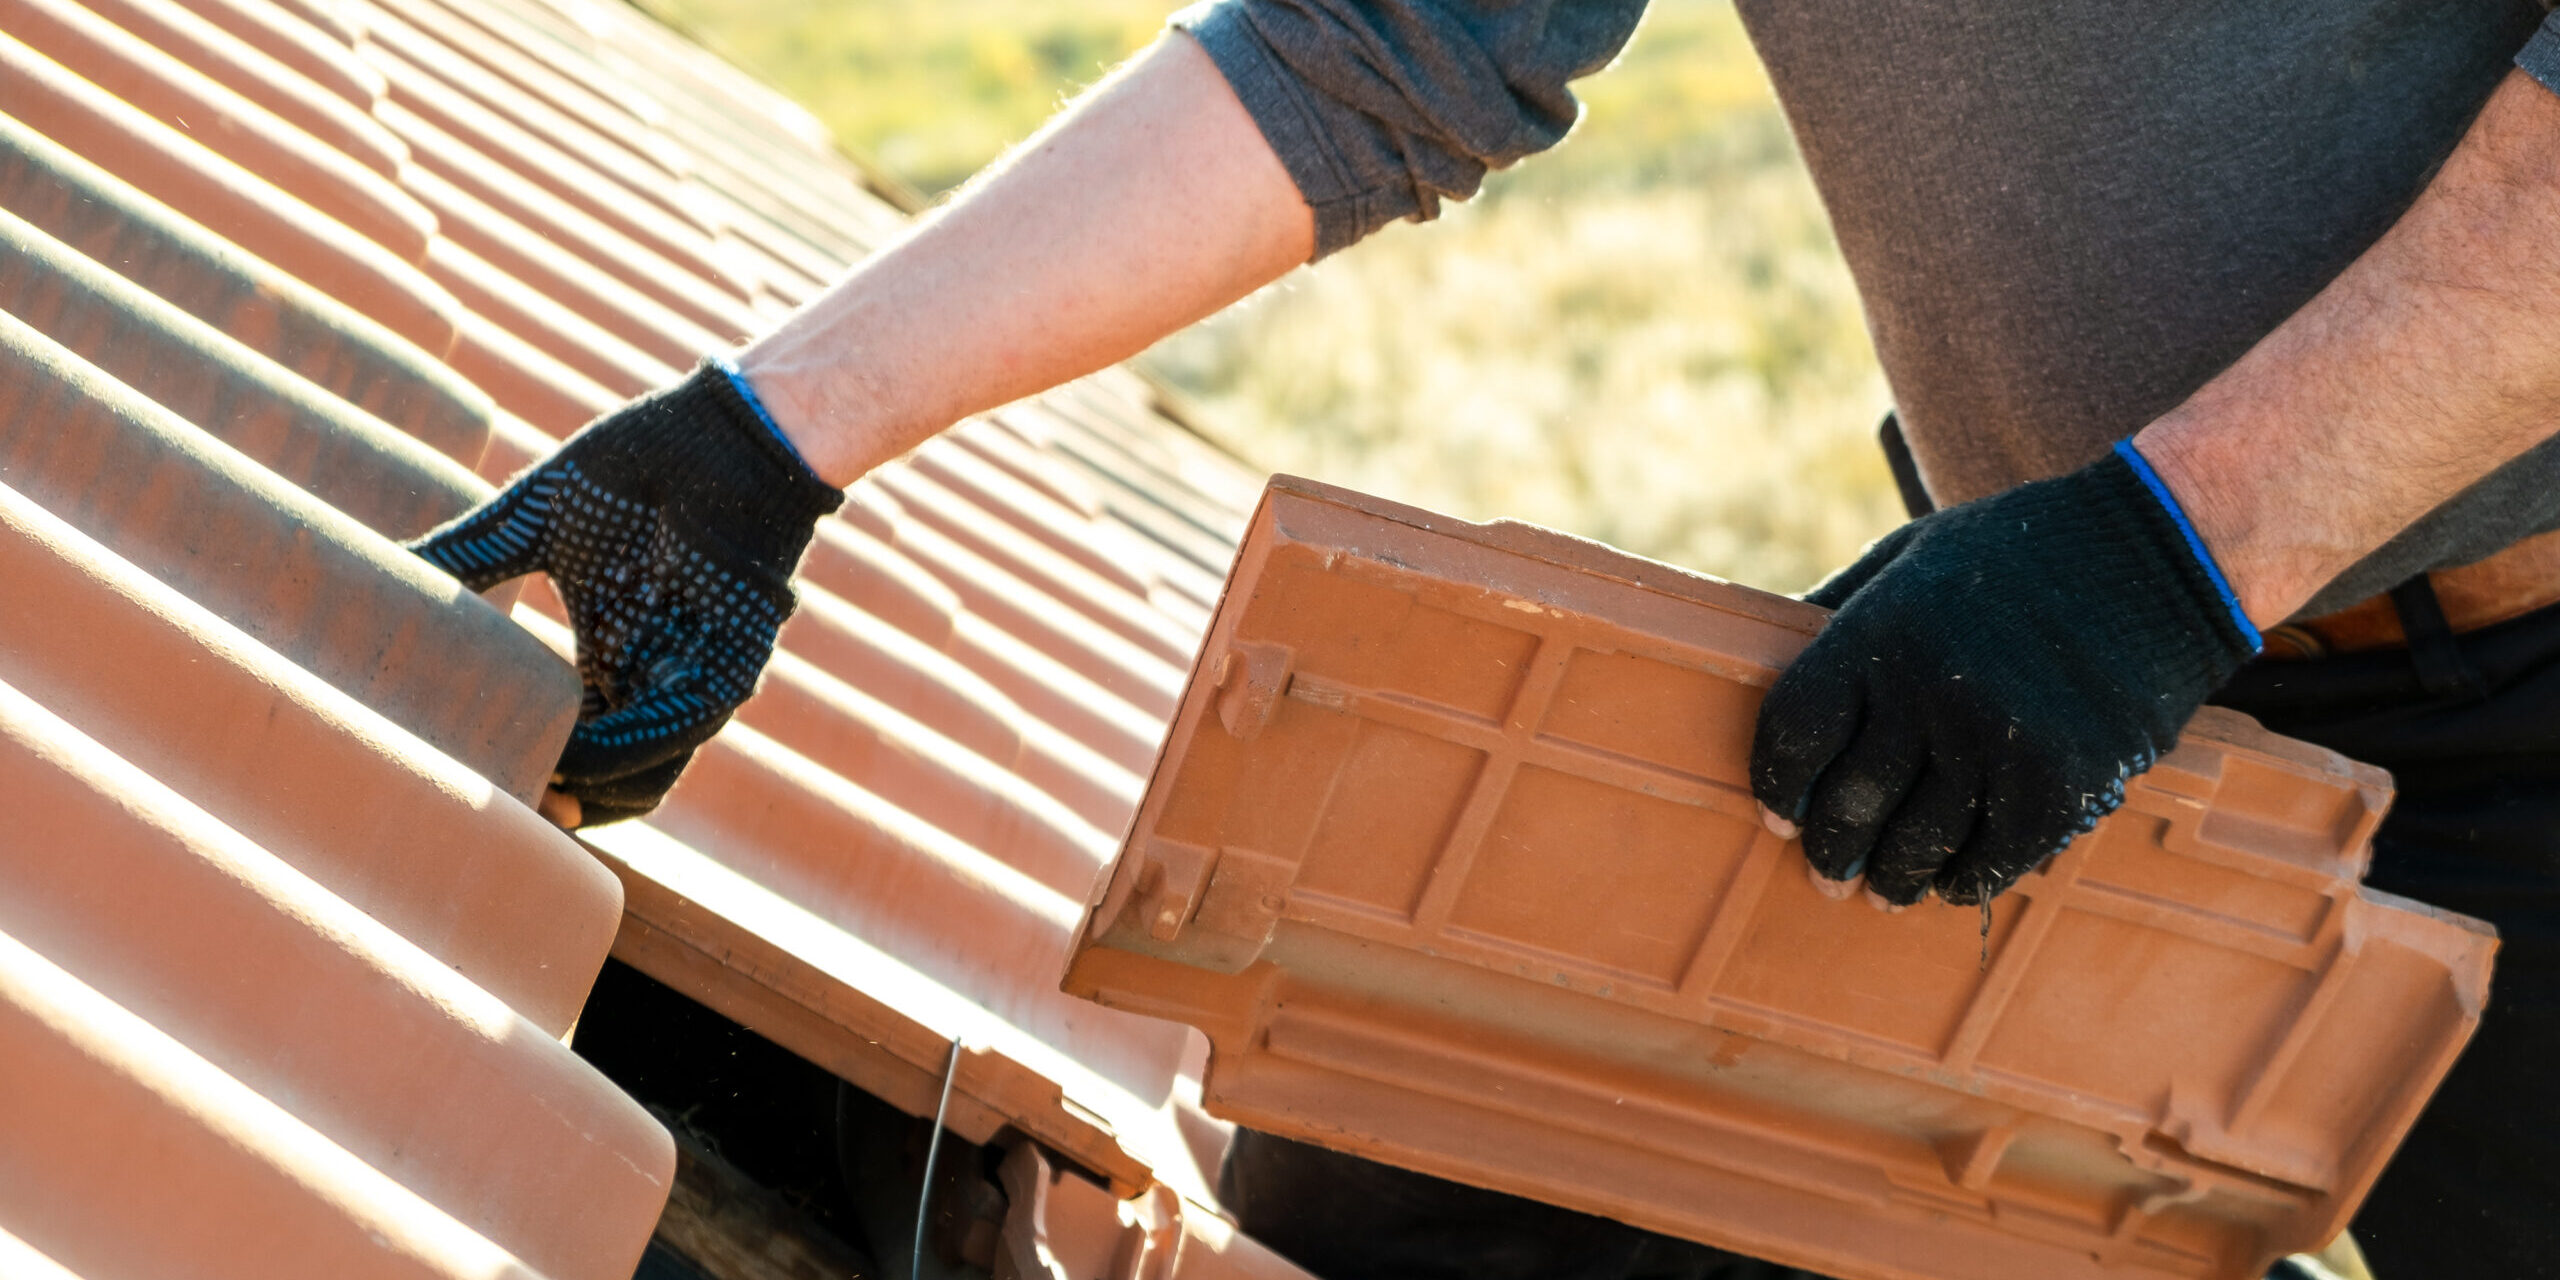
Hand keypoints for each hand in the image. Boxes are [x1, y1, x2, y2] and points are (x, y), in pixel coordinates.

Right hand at [409, 362, 842, 824]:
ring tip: (517, 801)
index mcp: (607, 659)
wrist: (723, 429)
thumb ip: (463, 558)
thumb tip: (368, 571)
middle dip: (544, 806)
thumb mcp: (530, 522)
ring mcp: (691, 681)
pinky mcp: (729, 666)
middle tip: (477, 813)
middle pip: (600, 782)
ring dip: (581, 796)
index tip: (452, 777)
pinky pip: (676, 731)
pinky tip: (568, 760)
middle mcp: (648, 683)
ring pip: (641, 779)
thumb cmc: (637, 465)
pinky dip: (621, 754)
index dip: (518, 772)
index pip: (563, 746)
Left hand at [1750, 442, 2259, 906]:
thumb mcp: (1910, 557)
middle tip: (1827, 874)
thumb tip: (1759, 653)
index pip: (1794, 734)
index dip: (1776, 785)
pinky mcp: (2060, 783)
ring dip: (1892, 879)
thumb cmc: (2016, 553)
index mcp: (1880, 629)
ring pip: (1915, 844)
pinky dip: (1963, 881)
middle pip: (1848, 802)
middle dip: (1830, 852)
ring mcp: (1995, 740)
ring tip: (1884, 890)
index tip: (1777, 815)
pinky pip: (1991, 861)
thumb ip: (1839, 612)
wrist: (2159, 554)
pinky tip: (1951, 882)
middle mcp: (1929, 688)